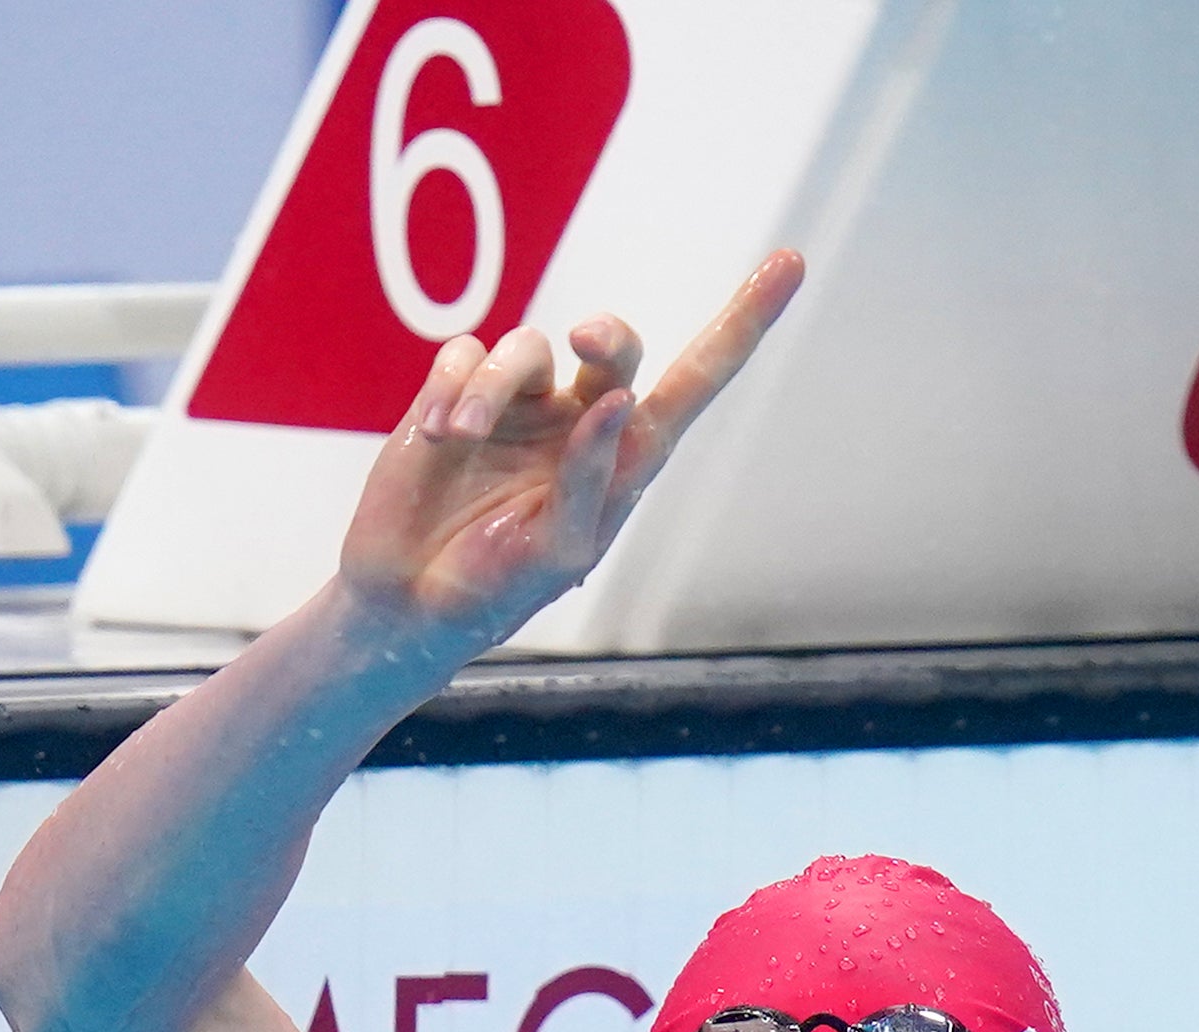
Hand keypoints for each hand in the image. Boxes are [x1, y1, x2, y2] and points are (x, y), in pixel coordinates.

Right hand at [337, 250, 802, 656]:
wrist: (408, 600)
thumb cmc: (497, 587)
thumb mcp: (559, 550)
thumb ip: (592, 478)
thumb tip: (614, 400)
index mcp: (623, 458)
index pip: (694, 381)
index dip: (742, 323)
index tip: (791, 264)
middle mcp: (577, 420)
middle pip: (614, 345)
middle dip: (606, 335)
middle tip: (586, 342)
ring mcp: (519, 405)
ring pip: (528, 347)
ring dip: (495, 384)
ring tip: (462, 434)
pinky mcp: (456, 395)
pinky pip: (465, 353)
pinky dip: (453, 385)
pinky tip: (438, 433)